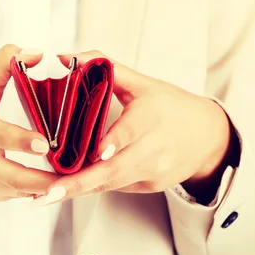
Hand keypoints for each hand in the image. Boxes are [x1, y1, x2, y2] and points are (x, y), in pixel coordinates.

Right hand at [0, 45, 59, 202]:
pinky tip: (45, 184)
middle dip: (42, 181)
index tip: (45, 144)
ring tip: (66, 182)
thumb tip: (37, 53)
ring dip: (42, 189)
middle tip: (68, 180)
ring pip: (16, 190)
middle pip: (13, 176)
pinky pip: (10, 195)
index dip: (23, 141)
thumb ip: (5, 65)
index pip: (1, 135)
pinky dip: (29, 190)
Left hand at [36, 50, 232, 205]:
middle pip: (115, 169)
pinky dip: (93, 186)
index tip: (97, 153)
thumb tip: (66, 57)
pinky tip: (68, 189)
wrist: (209, 137)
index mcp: (151, 116)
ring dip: (78, 191)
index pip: (132, 131)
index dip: (114, 142)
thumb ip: (104, 66)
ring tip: (45, 197)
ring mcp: (154, 171)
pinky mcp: (151, 186)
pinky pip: (117, 186)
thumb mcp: (142, 83)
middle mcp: (154, 148)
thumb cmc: (172, 106)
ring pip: (112, 183)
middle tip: (48, 192)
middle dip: (80, 183)